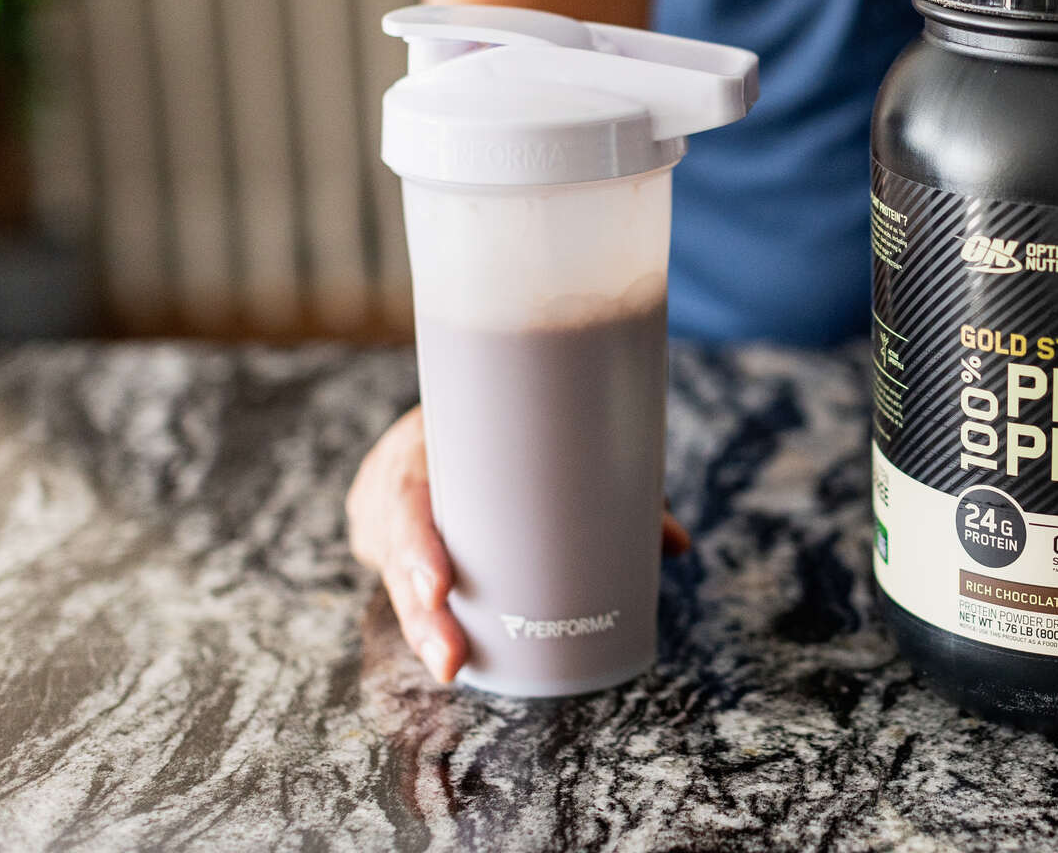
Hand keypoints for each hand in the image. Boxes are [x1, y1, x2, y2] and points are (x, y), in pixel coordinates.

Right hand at [346, 405, 691, 682]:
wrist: (459, 393)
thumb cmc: (509, 417)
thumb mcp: (540, 435)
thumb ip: (607, 485)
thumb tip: (676, 544)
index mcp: (424, 438)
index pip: (408, 493)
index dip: (416, 546)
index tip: (440, 588)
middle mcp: (392, 475)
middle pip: (396, 551)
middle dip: (422, 615)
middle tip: (451, 661)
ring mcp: (381, 510)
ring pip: (394, 573)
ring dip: (423, 623)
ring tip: (451, 664)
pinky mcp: (385, 535)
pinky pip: (397, 574)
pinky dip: (420, 610)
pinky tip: (440, 647)